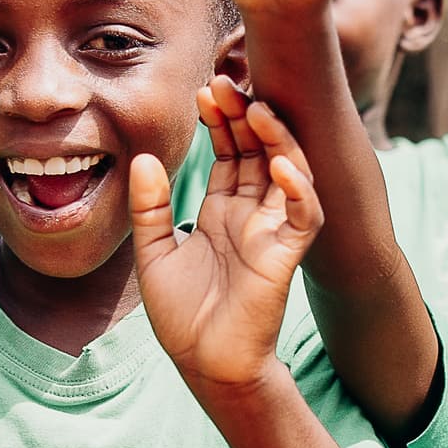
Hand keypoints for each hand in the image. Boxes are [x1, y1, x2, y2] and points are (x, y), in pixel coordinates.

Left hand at [129, 76, 317, 396]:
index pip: (230, 151)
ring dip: (277, 139)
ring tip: (255, 109)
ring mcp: (271, 232)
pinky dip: (298, 189)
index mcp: (223, 210)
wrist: (204, 365)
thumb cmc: (183, 316)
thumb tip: (144, 159)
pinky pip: (303, 215)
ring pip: (289, 172)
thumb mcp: (154, 253)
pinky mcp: (286, 256)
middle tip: (225, 82)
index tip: (204, 91)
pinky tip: (281, 165)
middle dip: (245, 115)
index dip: (221, 120)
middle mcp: (251, 214)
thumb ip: (150, 207)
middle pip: (258, 151)